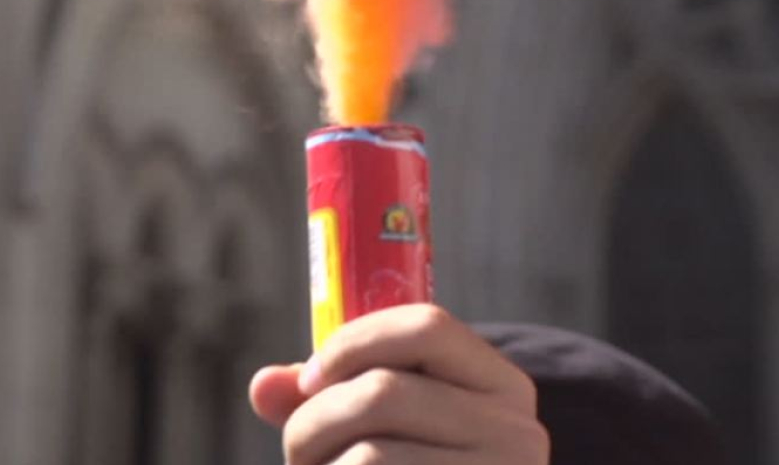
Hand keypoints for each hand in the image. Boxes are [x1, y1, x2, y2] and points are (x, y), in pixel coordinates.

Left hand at [249, 305, 549, 463]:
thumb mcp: (393, 428)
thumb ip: (331, 398)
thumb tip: (262, 386)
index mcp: (503, 388)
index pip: (427, 326)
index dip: (353, 341)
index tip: (308, 379)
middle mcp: (516, 433)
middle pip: (383, 392)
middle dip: (313, 420)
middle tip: (297, 451)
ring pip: (370, 456)